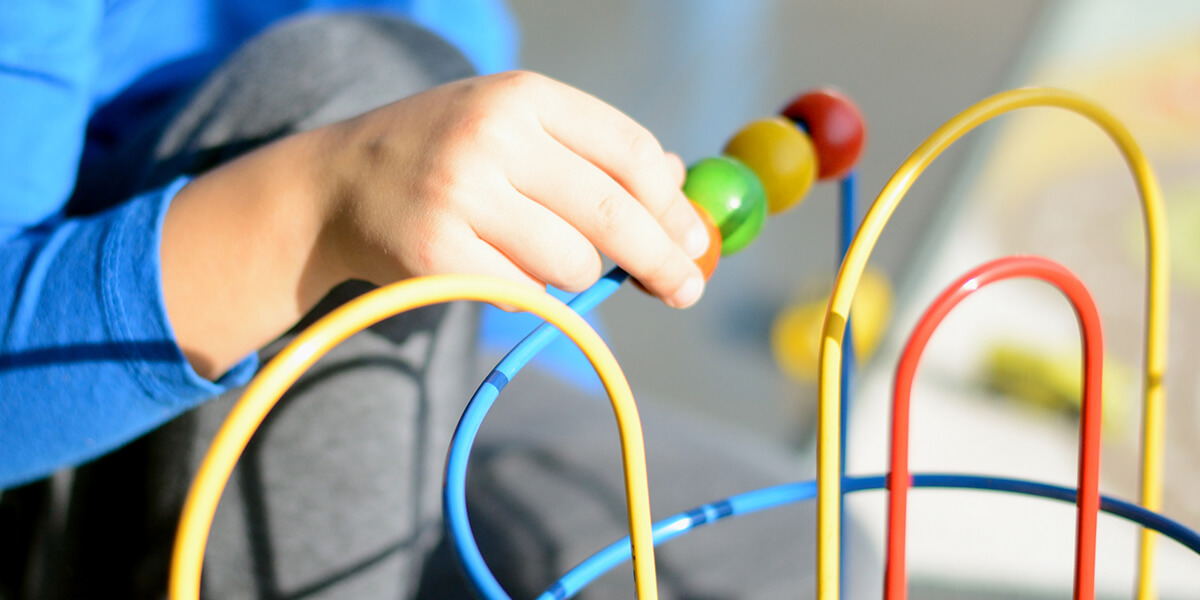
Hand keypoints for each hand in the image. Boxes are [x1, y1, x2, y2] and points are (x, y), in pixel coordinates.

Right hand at [313, 70, 710, 307]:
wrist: (336, 184)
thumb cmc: (445, 155)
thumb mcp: (513, 126)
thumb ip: (592, 150)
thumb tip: (677, 182)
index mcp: (523, 96)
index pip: (630, 153)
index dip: (673, 207)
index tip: (694, 241)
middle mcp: (492, 136)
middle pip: (614, 215)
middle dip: (662, 261)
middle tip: (685, 290)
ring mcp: (460, 195)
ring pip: (572, 264)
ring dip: (572, 275)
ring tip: (532, 254)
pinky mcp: (437, 255)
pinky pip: (525, 295)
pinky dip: (528, 295)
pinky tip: (494, 269)